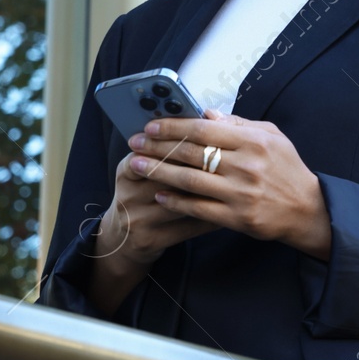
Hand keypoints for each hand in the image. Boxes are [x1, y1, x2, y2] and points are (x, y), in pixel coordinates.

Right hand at [83, 149, 217, 317]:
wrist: (124, 240)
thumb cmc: (145, 196)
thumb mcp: (145, 171)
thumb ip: (170, 148)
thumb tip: (208, 119)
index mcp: (127, 170)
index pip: (155, 150)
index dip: (181, 143)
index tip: (209, 137)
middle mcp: (128, 194)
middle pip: (167, 176)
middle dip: (198, 167)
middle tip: (229, 159)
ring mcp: (138, 220)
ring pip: (180, 203)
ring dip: (208, 192)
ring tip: (233, 183)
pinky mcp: (151, 240)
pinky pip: (188, 227)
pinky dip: (210, 217)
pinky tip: (228, 209)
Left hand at [126, 108, 331, 259]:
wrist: (308, 210)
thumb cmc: (288, 169)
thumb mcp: (272, 136)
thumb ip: (239, 123)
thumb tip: (207, 113)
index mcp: (253, 141)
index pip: (204, 128)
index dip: (174, 126)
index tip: (151, 125)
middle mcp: (245, 165)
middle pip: (191, 153)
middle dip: (158, 147)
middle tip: (135, 143)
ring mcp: (240, 193)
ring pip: (190, 180)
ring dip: (159, 172)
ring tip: (136, 166)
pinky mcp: (237, 217)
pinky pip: (199, 208)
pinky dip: (176, 201)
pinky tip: (159, 194)